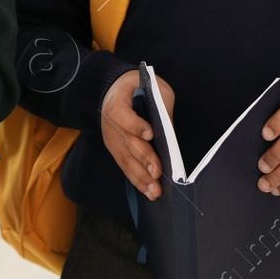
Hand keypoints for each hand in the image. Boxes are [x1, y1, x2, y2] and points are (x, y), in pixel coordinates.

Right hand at [101, 70, 175, 200]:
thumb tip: (169, 132)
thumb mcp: (153, 87)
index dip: (136, 125)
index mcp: (116, 103)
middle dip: (144, 159)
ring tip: (154, 191)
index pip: (123, 115)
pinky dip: (138, 180)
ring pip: (126, 161)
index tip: (150, 133)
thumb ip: (162, 106)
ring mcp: (111, 140)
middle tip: (157, 173)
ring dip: (141, 178)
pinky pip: (126, 168)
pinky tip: (148, 191)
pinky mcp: (115, 151)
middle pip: (126, 143)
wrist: (114, 91)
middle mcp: (109, 125)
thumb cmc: (138, 87)